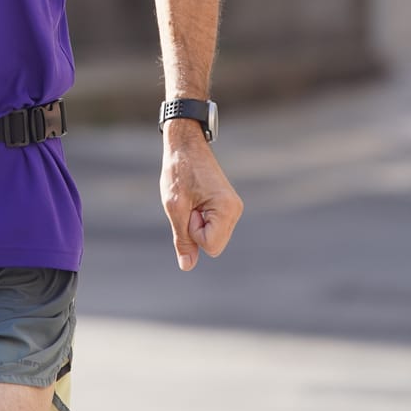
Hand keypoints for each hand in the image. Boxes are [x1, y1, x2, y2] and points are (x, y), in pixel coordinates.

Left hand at [160, 125, 243, 271]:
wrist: (185, 145)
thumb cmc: (179, 171)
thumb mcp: (175, 207)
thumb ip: (183, 239)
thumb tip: (187, 265)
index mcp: (227, 209)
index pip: (210, 246)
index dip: (192, 231)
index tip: (189, 207)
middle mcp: (235, 210)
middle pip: (213, 245)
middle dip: (195, 229)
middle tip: (190, 203)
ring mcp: (233, 208)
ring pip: (212, 237)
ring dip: (196, 223)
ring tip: (192, 199)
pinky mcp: (227, 206)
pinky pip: (212, 227)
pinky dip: (200, 218)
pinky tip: (196, 199)